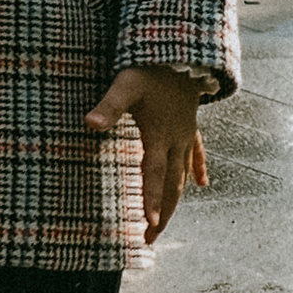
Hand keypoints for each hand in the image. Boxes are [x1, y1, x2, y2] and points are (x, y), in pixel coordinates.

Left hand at [87, 69, 209, 245]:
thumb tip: (89, 124)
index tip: (149, 223)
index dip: (153, 199)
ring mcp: (184, 135)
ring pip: (183, 175)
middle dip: (163, 213)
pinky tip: (203, 184)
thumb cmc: (149, 70)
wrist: (181, 53)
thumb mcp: (125, 85)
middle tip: (151, 238)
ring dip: (175, 200)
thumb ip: (108, 107)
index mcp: (159, 135)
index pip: (155, 174)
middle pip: (172, 184)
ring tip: (165, 223)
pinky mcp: (189, 126)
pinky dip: (198, 170)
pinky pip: (196, 154)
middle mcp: (175, 141)